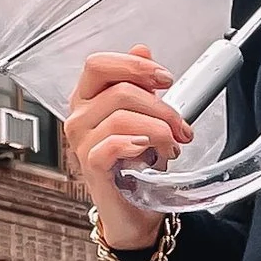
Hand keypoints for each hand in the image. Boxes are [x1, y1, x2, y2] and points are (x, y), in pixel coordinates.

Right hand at [66, 47, 191, 249]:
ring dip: (159, 131)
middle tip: (181, 127)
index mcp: (88, 99)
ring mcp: (81, 142)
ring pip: (122, 117)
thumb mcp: (146, 118)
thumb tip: (142, 48)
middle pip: (120, 91)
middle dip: (161, 108)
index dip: (135, 65)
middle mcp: (79, 118)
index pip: (99, 64)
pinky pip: (112, 144)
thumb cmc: (138, 166)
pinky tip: (151, 153)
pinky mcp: (90, 165)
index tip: (166, 79)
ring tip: (171, 147)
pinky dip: (139, 144)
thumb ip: (141, 84)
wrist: (137, 211)